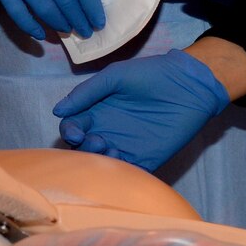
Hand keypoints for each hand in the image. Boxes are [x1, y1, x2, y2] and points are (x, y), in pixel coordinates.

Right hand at [0, 0, 103, 40]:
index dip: (92, 7)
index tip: (98, 21)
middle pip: (67, 2)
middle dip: (79, 20)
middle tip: (86, 33)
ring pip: (47, 10)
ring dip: (60, 24)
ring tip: (67, 30)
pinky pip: (19, 14)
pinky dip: (30, 27)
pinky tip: (40, 34)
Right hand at [53, 49, 229, 170]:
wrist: (188, 85)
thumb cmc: (150, 74)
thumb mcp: (114, 76)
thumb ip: (87, 92)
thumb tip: (57, 110)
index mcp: (96, 111)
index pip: (73, 127)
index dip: (68, 131)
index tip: (74, 131)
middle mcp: (107, 131)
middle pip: (83, 148)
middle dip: (81, 148)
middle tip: (93, 140)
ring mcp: (125, 146)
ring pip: (101, 162)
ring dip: (97, 159)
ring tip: (107, 147)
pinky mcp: (145, 159)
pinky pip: (126, 171)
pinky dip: (117, 170)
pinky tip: (120, 157)